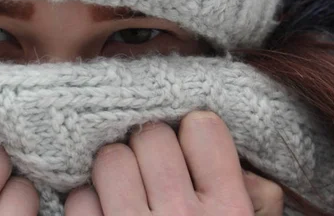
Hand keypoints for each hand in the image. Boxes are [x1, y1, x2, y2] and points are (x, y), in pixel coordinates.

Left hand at [65, 111, 283, 215]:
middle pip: (152, 136)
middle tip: (153, 168)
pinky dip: (89, 202)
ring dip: (115, 168)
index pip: (202, 127)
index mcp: (231, 211)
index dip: (192, 132)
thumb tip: (238, 160)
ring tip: (125, 189)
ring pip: (111, 157)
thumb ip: (254, 197)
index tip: (187, 145)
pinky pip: (80, 196)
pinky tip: (104, 215)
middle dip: (150, 148)